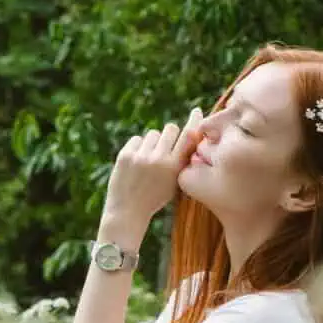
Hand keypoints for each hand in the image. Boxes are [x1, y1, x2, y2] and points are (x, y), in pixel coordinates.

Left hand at [103, 107, 204, 223]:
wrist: (128, 211)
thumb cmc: (154, 197)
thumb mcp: (175, 182)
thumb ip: (181, 160)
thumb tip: (190, 133)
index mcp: (175, 168)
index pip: (189, 136)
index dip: (194, 121)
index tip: (196, 111)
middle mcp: (159, 160)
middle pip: (170, 128)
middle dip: (170, 135)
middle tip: (164, 148)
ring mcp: (141, 157)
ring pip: (153, 134)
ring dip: (152, 143)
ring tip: (147, 162)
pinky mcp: (125, 155)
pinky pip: (137, 139)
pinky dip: (137, 148)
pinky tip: (135, 164)